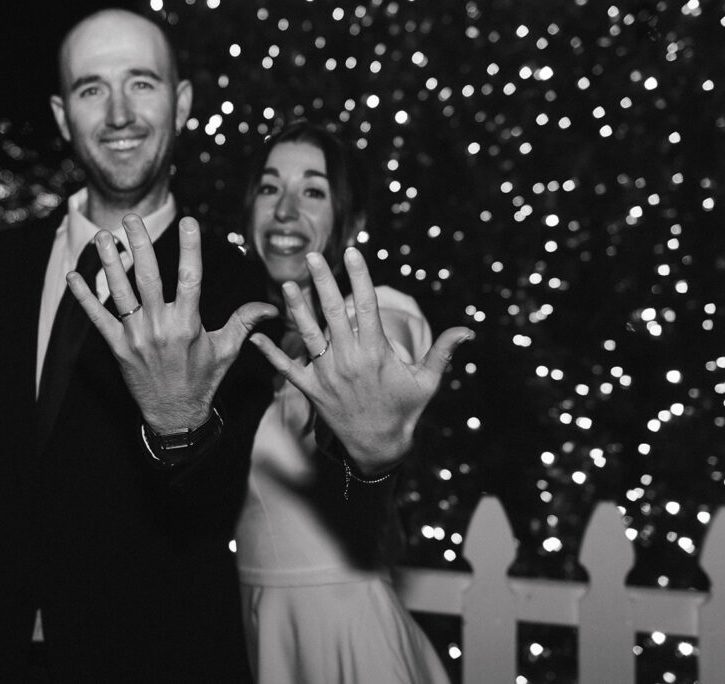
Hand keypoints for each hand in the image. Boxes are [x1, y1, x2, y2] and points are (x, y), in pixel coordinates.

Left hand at [67, 214, 277, 433]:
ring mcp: (136, 337)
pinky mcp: (117, 347)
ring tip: (105, 236)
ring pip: (120, 292)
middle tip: (132, 218)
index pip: (190, 279)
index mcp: (188, 324)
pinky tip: (74, 275)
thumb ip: (244, 321)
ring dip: (110, 263)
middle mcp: (160, 327)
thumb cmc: (203, 380)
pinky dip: (84, 296)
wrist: (175, 416)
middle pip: (148, 278)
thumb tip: (272, 306)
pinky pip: (97, 317)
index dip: (190, 249)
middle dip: (140, 245)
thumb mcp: (227, 350)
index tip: (189, 221)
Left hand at [249, 247, 473, 475]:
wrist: (379, 447)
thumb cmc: (405, 410)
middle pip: (333, 311)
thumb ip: (442, 352)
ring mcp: (327, 374)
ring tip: (287, 284)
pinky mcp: (311, 389)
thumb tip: (468, 329)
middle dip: (322, 280)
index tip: (353, 251)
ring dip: (296, 307)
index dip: (360, 276)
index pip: (366, 305)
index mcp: (375, 352)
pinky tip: (255, 337)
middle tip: (312, 255)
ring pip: (308, 333)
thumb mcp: (427, 382)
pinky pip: (287, 368)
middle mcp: (348, 358)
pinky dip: (271, 353)